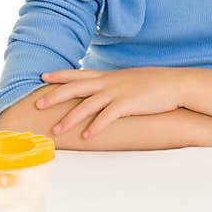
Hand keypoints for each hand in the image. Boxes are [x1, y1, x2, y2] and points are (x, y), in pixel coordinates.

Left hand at [36, 67, 186, 138]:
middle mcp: (109, 82)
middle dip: (55, 96)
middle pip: (75, 88)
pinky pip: (107, 117)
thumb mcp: (130, 81)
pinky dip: (95, 127)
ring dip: (69, 119)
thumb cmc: (154, 84)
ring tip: (55, 131)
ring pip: (87, 105)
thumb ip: (115, 85)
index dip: (60, 75)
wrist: (175, 84)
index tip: (43, 76)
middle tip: (37, 104)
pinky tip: (86, 137)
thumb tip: (105, 92)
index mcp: (109, 76)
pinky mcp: (128, 104)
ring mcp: (118, 93)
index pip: (79, 74)